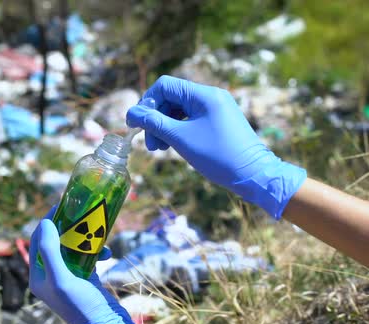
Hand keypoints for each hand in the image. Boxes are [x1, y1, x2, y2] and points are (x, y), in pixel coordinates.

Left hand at [29, 207, 137, 323]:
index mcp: (38, 275)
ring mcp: (68, 275)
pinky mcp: (85, 277)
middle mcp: (50, 275)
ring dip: (85, 238)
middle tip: (79, 213)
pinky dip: (96, 250)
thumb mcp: (61, 279)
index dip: (47, 221)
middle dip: (68, 227)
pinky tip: (106, 252)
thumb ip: (50, 251)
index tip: (60, 205)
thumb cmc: (80, 306)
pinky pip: (87, 256)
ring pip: (73, 246)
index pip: (38, 240)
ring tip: (96, 233)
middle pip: (56, 240)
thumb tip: (45, 223)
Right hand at [126, 76, 305, 218]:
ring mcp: (216, 108)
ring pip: (179, 110)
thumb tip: (131, 113)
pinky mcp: (219, 121)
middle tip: (150, 145)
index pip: (164, 86)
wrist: (254, 175)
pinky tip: (173, 146)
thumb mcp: (180, 138)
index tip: (137, 125)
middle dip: (156, 119)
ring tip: (160, 149)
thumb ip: (154, 123)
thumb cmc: (218, 156)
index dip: (147, 103)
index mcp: (203, 95)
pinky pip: (191, 118)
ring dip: (165, 126)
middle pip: (171, 98)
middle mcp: (211, 96)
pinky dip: (178, 130)